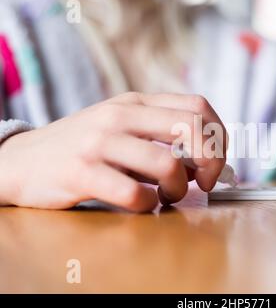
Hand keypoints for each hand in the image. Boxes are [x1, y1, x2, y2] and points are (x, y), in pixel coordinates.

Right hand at [0, 93, 225, 211]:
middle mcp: (121, 114)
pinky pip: (135, 194)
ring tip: (166, 195)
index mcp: (136, 101)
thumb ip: (160, 133)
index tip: (215, 163)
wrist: (24, 160)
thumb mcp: (122, 125)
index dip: (219, 137)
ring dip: (178, 189)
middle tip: (203, 183)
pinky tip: (141, 204)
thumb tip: (205, 160)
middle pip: (192, 128)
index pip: (198, 107)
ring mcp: (100, 141)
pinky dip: (148, 205)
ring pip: (168, 165)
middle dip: (212, 161)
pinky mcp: (82, 172)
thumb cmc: (84, 146)